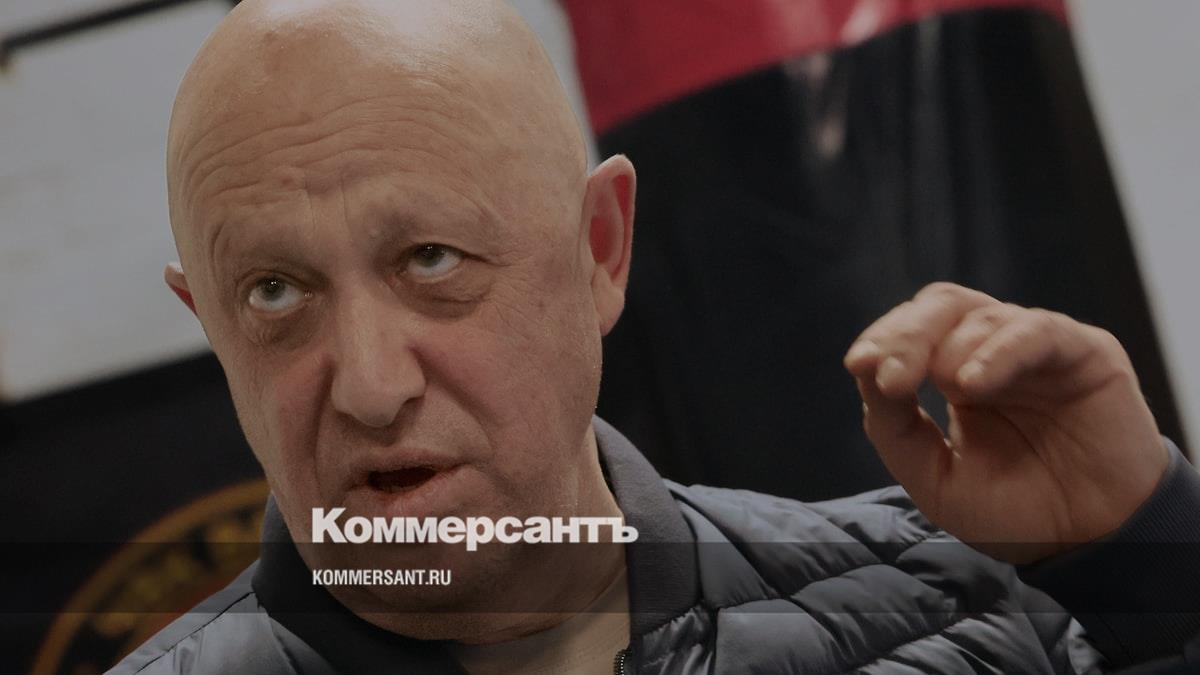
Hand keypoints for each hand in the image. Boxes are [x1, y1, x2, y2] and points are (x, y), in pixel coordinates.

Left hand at [843, 282, 1168, 562]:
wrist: (1088, 547)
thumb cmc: (1016, 513)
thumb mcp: (934, 478)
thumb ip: (894, 428)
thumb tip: (864, 371)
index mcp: (956, 374)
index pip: (912, 330)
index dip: (884, 339)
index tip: (859, 364)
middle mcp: (994, 352)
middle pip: (939, 307)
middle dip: (906, 335)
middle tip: (891, 376)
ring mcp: (1037, 350)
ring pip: (980, 313)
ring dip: (948, 348)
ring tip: (949, 389)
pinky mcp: (1084, 353)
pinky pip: (1036, 331)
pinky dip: (998, 349)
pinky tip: (973, 382)